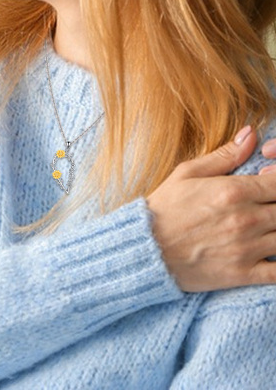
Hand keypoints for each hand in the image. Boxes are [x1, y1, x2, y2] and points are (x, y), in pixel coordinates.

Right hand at [146, 125, 275, 291]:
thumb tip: (251, 134)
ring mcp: (247, 248)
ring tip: (264, 225)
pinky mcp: (244, 273)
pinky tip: (270, 251)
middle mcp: (246, 219)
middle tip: (263, 204)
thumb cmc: (165, 206)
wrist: (146, 247)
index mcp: (233, 191)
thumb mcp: (187, 172)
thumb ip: (224, 155)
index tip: (269, 182)